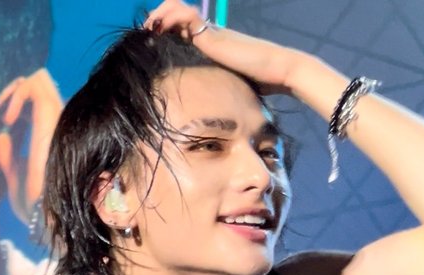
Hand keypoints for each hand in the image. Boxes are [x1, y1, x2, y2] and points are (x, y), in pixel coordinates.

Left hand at [0, 68, 62, 223]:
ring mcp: (57, 120)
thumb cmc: (35, 205)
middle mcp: (56, 126)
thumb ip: (7, 156)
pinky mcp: (53, 118)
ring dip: (13, 92)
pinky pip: (34, 86)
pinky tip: (8, 118)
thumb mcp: (14, 177)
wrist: (45, 216)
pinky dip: (16, 94)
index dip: (12, 106)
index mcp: (48, 138)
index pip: (33, 103)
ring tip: (4, 117)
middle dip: (11, 96)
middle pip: (37, 86)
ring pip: (38, 80)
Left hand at [143, 0, 301, 93]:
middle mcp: (210, 33)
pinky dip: (170, 17)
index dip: (166, 30)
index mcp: (213, 43)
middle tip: (146, 34)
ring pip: (178, 9)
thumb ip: (219, 88)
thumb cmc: (261, 82)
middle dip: (158, 20)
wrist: (278, 71)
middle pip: (177, 14)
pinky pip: (186, 15)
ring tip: (148, 29)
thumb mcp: (232, 85)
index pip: (184, 29)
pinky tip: (159, 28)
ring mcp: (211, 32)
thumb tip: (213, 115)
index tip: (153, 42)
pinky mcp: (212, 35)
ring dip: (160, 16)